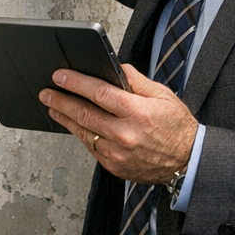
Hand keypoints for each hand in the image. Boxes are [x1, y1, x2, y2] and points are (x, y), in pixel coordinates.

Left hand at [40, 64, 198, 184]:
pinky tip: (73, 125)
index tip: (60, 76)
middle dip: (61, 101)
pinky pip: (92, 147)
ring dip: (65, 118)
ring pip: (83, 132)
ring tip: (52, 107)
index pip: (99, 93)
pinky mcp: (114, 166)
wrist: (188, 161)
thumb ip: (136, 81)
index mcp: (138, 113)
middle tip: (46, 92)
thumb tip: (115, 68)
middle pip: (84, 114)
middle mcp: (125, 134)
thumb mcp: (162, 95)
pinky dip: (81, 134)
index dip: (76, 83)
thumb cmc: (177, 127)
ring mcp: (118, 153)